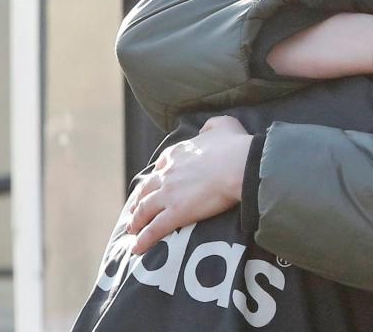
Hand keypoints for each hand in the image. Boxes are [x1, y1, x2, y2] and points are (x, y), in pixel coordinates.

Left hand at [125, 116, 252, 254]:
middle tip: (134, 211)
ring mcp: (169, 193)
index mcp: (176, 153)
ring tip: (132, 230)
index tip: (151, 186)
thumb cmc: (235, 145)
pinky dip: (144, 239)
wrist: (240, 165)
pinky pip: (155, 229)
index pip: (159, 167)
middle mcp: (167, 172)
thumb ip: (210, 126)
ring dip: (136, 221)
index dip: (154, 179)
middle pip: (146, 189)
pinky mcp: (176, 212)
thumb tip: (205, 130)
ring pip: (145, 210)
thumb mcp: (222, 125)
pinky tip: (137, 248)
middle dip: (138, 201)